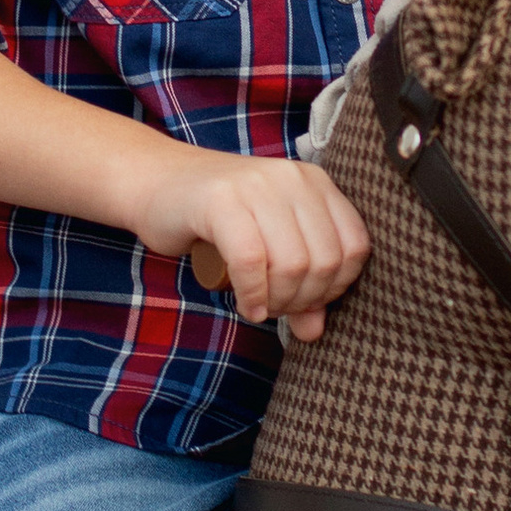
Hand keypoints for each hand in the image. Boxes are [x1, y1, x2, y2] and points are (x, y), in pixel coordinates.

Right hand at [131, 151, 369, 339]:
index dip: (336, 288)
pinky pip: (252, 260)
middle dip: (303, 300)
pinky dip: (253, 295)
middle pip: (324, 261)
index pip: (355, 246)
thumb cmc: (215, 221)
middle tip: (276, 309)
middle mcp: (292, 178)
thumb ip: (297, 287)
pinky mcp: (221, 200)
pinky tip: (246, 306)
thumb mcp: (267, 249)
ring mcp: (257, 184)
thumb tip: (314, 332)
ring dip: (278, 301)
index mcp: (315, 183)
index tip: (306, 301)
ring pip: (292, 263)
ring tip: (261, 307)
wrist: (154, 182)